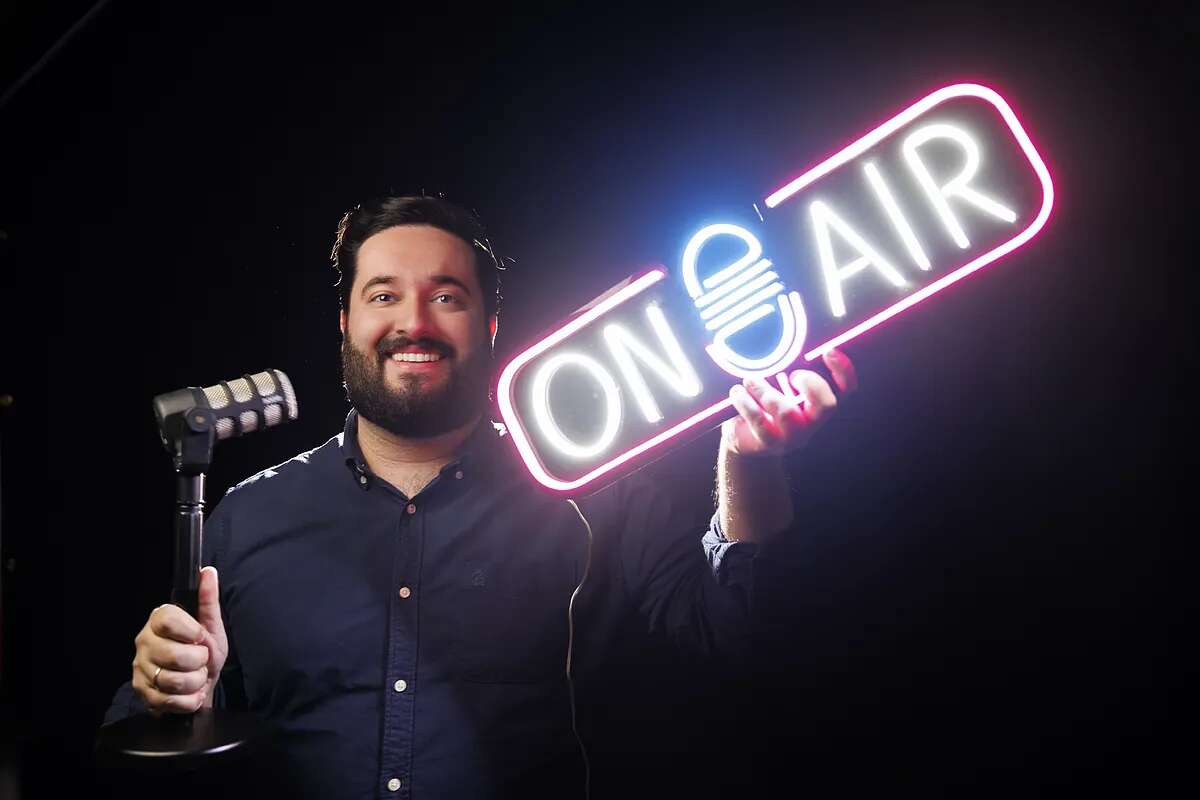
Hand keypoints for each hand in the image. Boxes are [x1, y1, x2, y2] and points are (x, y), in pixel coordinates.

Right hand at [131, 566, 227, 713]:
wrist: (201, 683)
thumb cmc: (205, 650)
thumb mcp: (212, 625)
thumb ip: (208, 600)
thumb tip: (208, 571)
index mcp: (159, 620)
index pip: (168, 619)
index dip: (191, 631)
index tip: (200, 637)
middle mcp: (144, 642)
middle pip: (174, 654)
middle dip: (199, 661)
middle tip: (200, 660)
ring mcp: (140, 668)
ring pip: (173, 680)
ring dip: (195, 682)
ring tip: (196, 676)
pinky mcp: (142, 693)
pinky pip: (170, 701)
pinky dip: (188, 700)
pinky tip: (190, 693)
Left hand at [721, 348, 857, 457]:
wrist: (745, 441)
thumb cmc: (764, 407)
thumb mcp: (778, 387)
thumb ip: (786, 370)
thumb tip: (780, 339)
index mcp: (817, 404)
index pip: (845, 390)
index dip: (844, 371)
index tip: (829, 350)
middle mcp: (811, 422)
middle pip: (827, 405)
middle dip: (810, 383)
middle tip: (790, 374)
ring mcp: (792, 436)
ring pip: (788, 413)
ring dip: (765, 391)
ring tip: (749, 380)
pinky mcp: (769, 443)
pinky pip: (760, 423)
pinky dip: (746, 403)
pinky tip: (737, 393)